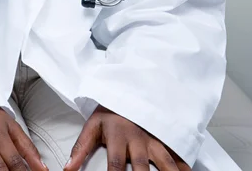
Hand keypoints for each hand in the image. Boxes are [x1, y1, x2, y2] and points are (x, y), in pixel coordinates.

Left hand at [64, 105, 190, 170]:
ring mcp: (154, 138)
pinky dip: (184, 165)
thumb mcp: (92, 125)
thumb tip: (67, 169)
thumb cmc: (110, 112)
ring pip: (164, 160)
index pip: (115, 165)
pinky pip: (177, 153)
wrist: (128, 89)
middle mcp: (137, 139)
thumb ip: (81, 148)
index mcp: (118, 137)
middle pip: (142, 166)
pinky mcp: (165, 137)